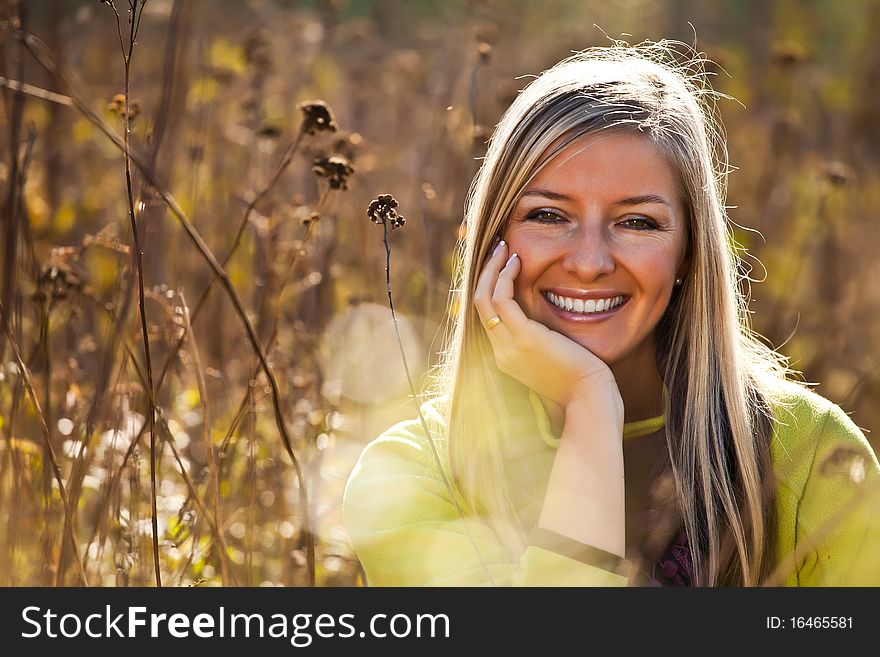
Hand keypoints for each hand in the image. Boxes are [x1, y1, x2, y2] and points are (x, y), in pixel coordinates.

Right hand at [474, 240, 621, 414]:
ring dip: (492, 269)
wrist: (589, 400)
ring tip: (504, 248)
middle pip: (478, 304)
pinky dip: (505, 276)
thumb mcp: (555, 359)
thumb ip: (544, 342)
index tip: (502, 266)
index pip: (487, 317)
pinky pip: (502, 298)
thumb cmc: (581, 382)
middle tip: (498, 248)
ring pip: (483, 298)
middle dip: (486, 273)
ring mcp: (508, 346)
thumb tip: (550, 327)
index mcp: (506, 357)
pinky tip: (517, 262)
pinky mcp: (523, 337)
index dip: (490, 287)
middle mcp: (500, 352)